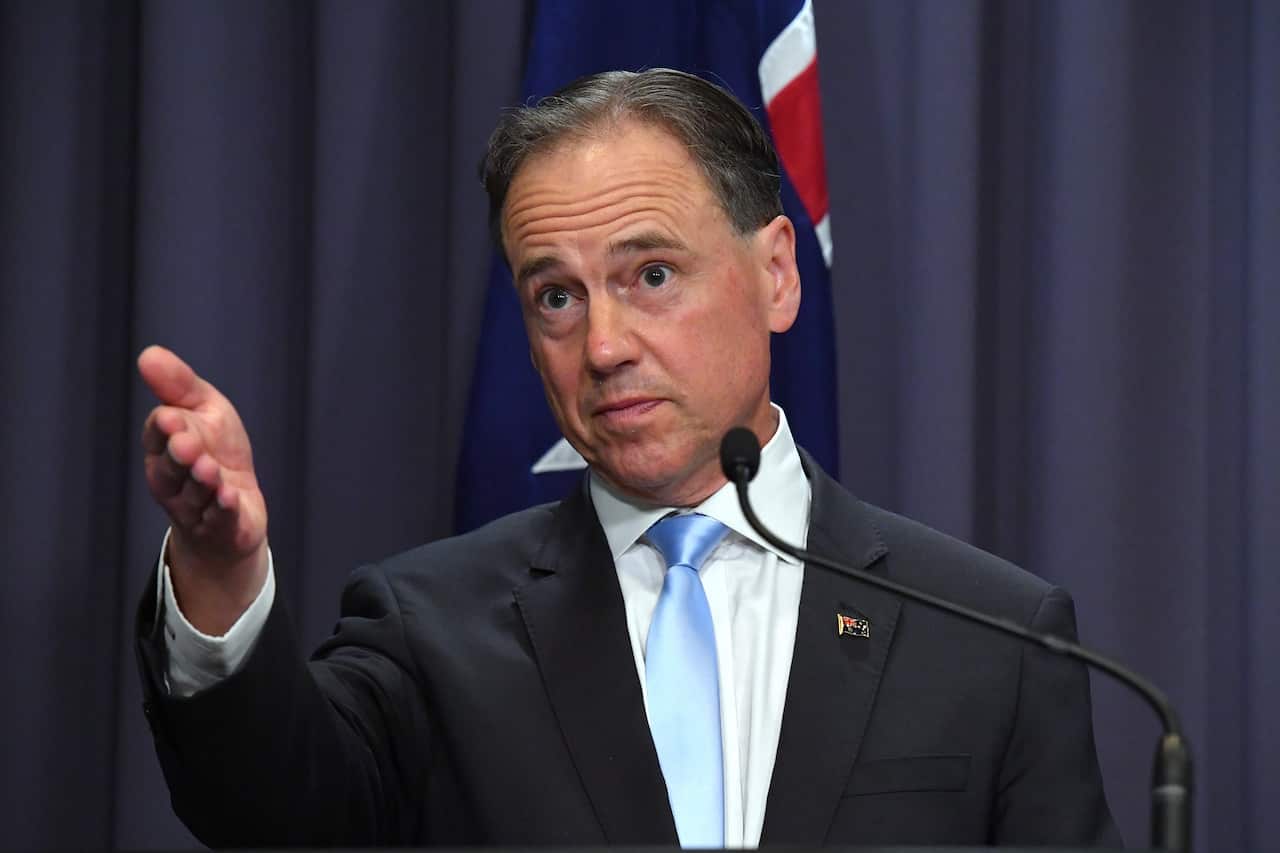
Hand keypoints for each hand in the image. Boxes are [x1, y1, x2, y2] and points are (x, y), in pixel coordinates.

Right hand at [138, 345, 268, 634]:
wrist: (237, 508)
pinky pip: (219, 520)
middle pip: (171, 468)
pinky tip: (229, 496)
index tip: (171, 416)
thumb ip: (179, 386)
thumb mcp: (205, 411)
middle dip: (178, 456)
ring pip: (194, 495)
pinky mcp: (221, 528)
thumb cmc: (217, 451)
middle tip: (186, 443)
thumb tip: (148, 354)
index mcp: (162, 448)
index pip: (158, 435)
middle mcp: (172, 480)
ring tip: (208, 468)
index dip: (164, 428)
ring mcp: (195, 508)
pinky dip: (222, 509)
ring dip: (202, 481)